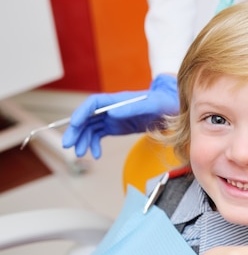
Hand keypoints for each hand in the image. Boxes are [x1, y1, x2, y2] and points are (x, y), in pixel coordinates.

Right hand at [62, 74, 178, 157]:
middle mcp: (111, 108)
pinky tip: (95, 154)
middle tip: (68, 145)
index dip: (81, 113)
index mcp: (117, 100)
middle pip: (87, 117)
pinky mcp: (116, 127)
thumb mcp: (151, 105)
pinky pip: (99, 135)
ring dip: (83, 140)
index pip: (92, 104)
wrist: (171, 109)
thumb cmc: (163, 103)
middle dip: (76, 130)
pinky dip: (95, 144)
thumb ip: (132, 108)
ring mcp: (112, 117)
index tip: (73, 125)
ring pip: (90, 128)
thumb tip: (111, 112)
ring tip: (80, 154)